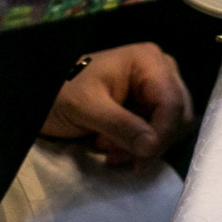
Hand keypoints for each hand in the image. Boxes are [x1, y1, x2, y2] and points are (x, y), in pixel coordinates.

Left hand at [40, 43, 189, 166]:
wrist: (43, 97)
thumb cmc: (61, 94)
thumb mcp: (86, 108)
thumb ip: (121, 125)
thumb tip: (153, 147)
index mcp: (148, 61)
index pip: (172, 102)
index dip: (162, 133)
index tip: (142, 160)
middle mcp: (161, 70)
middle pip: (178, 114)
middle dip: (151, 141)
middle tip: (118, 156)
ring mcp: (157, 86)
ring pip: (171, 126)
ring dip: (143, 146)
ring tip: (109, 150)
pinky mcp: (150, 103)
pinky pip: (159, 130)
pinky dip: (139, 145)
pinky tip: (113, 146)